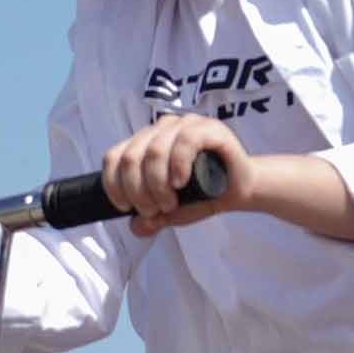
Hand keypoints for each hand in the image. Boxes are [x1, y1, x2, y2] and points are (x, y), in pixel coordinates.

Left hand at [105, 123, 240, 231]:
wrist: (240, 190)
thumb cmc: (203, 196)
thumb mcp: (170, 213)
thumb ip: (151, 220)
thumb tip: (135, 227)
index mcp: (145, 142)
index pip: (113, 157)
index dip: (113, 185)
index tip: (126, 208)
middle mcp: (161, 129)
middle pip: (131, 157)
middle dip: (137, 191)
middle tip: (154, 210)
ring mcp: (185, 125)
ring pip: (154, 150)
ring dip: (157, 184)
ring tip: (170, 202)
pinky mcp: (209, 128)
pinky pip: (185, 141)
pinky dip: (178, 165)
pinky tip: (181, 183)